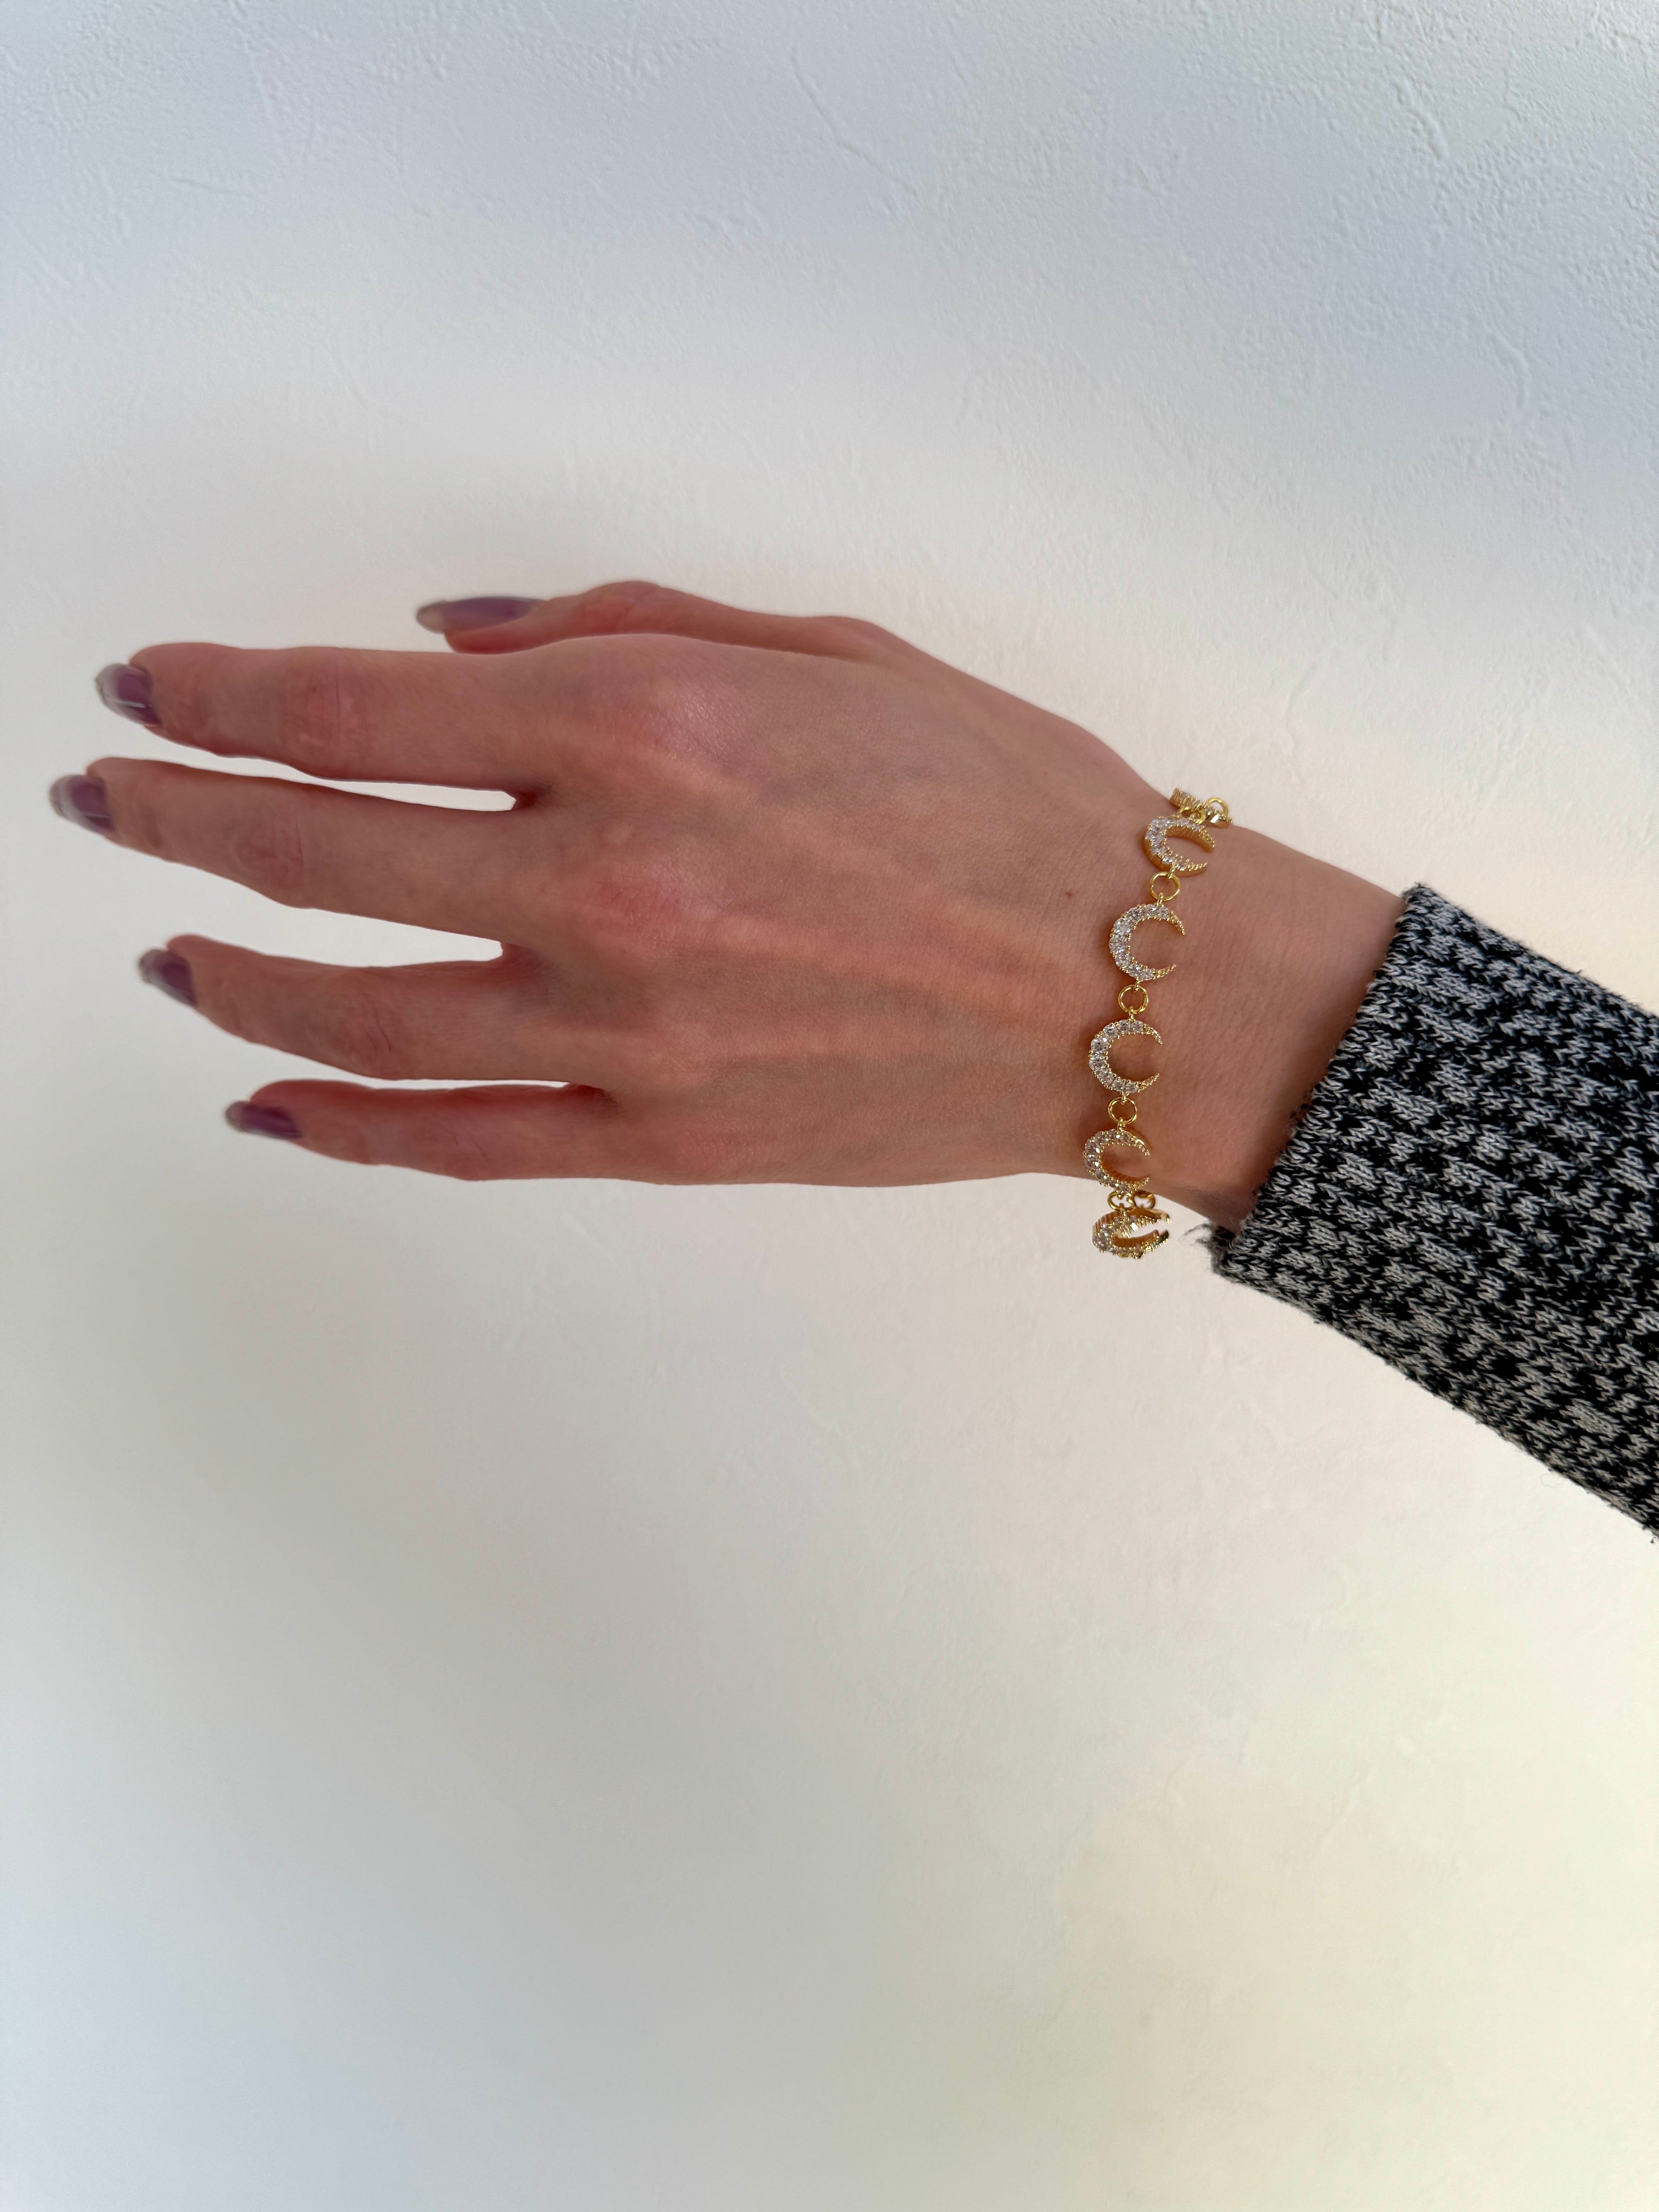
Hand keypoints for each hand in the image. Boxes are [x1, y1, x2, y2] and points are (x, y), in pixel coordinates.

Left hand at [56, 581, 1400, 1226]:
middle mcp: (610, 883)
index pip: (350, 706)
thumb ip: (614, 626)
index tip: (148, 688)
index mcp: (646, 729)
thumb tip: (446, 646)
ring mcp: (627, 1034)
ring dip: (235, 979)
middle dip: (179, 818)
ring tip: (168, 950)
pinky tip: (267, 1108)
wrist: (1133, 983)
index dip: (217, 693)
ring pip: (358, 1020)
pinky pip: (462, 1147)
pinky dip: (345, 1131)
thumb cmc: (1001, 796)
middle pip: (318, 852)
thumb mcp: (821, 647)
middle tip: (107, 801)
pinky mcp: (664, 1142)